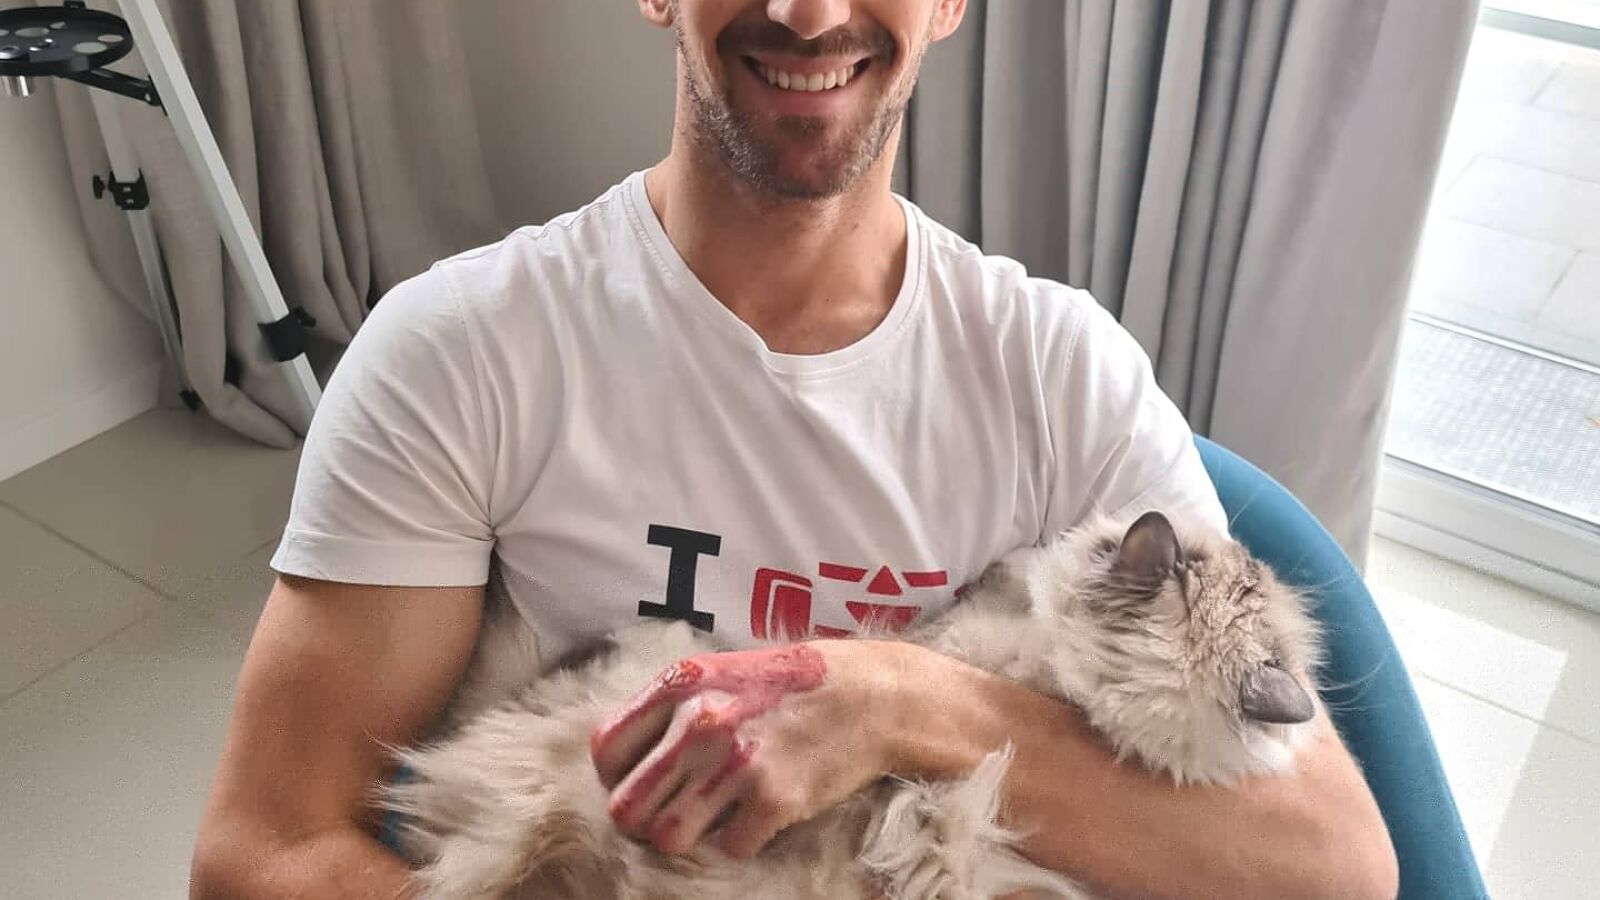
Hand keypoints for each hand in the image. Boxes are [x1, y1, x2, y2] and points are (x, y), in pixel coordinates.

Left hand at [588, 639, 911, 858]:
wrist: (873, 695)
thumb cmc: (793, 684)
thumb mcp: (722, 671)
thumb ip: (671, 707)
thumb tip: (623, 759)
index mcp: (679, 684)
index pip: (605, 752)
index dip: (617, 777)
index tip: (641, 783)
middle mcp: (698, 722)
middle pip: (626, 808)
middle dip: (646, 819)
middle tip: (677, 810)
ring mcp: (734, 763)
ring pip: (667, 839)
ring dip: (689, 836)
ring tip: (716, 816)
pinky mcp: (773, 799)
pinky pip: (727, 849)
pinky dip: (740, 841)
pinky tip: (760, 815)